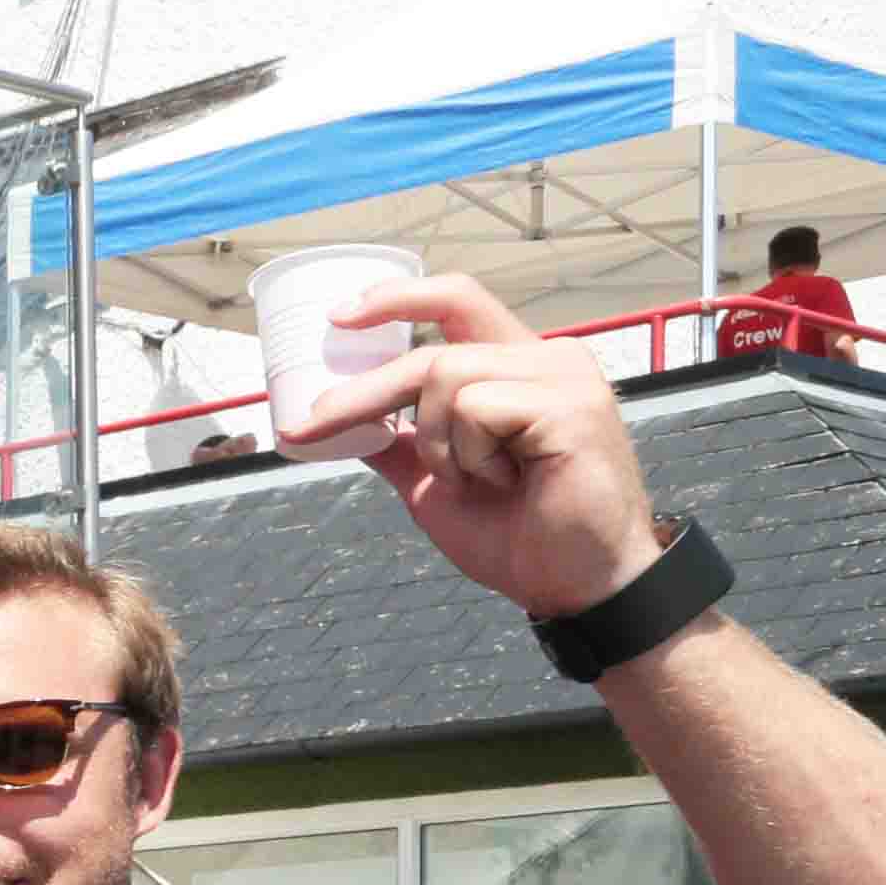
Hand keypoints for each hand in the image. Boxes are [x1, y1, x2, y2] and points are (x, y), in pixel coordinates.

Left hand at [319, 276, 668, 623]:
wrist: (573, 585)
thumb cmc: (519, 534)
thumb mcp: (437, 484)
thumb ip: (401, 446)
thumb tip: (346, 424)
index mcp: (518, 366)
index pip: (457, 301)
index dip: (396, 299)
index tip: (338, 318)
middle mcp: (546, 359)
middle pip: (433, 350)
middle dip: (363, 392)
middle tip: (311, 423)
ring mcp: (563, 378)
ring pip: (446, 376)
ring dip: (437, 444)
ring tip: (476, 480)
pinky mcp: (570, 406)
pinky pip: (476, 409)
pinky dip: (470, 455)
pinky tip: (509, 481)